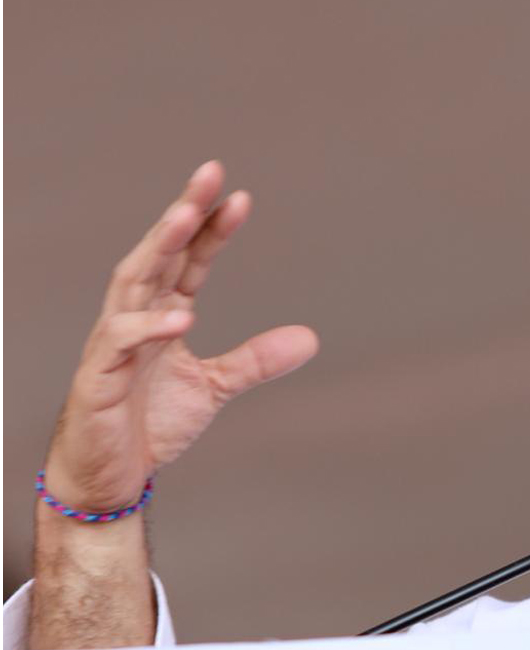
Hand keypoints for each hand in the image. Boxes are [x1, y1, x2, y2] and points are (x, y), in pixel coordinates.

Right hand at [43, 161, 318, 511]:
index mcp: (161, 314)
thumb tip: (311, 338)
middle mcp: (134, 317)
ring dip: (159, 246)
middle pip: (157, 253)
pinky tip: (182, 318)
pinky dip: (150, 328)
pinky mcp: (99, 377)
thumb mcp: (215, 387)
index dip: (212, 229)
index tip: (241, 197)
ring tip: (187, 216)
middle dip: (182, 213)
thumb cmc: (150, 422)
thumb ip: (256, 360)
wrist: (111, 475)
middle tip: (209, 174)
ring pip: (131, 281)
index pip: (187, 260)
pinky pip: (121, 344)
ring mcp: (113, 343)